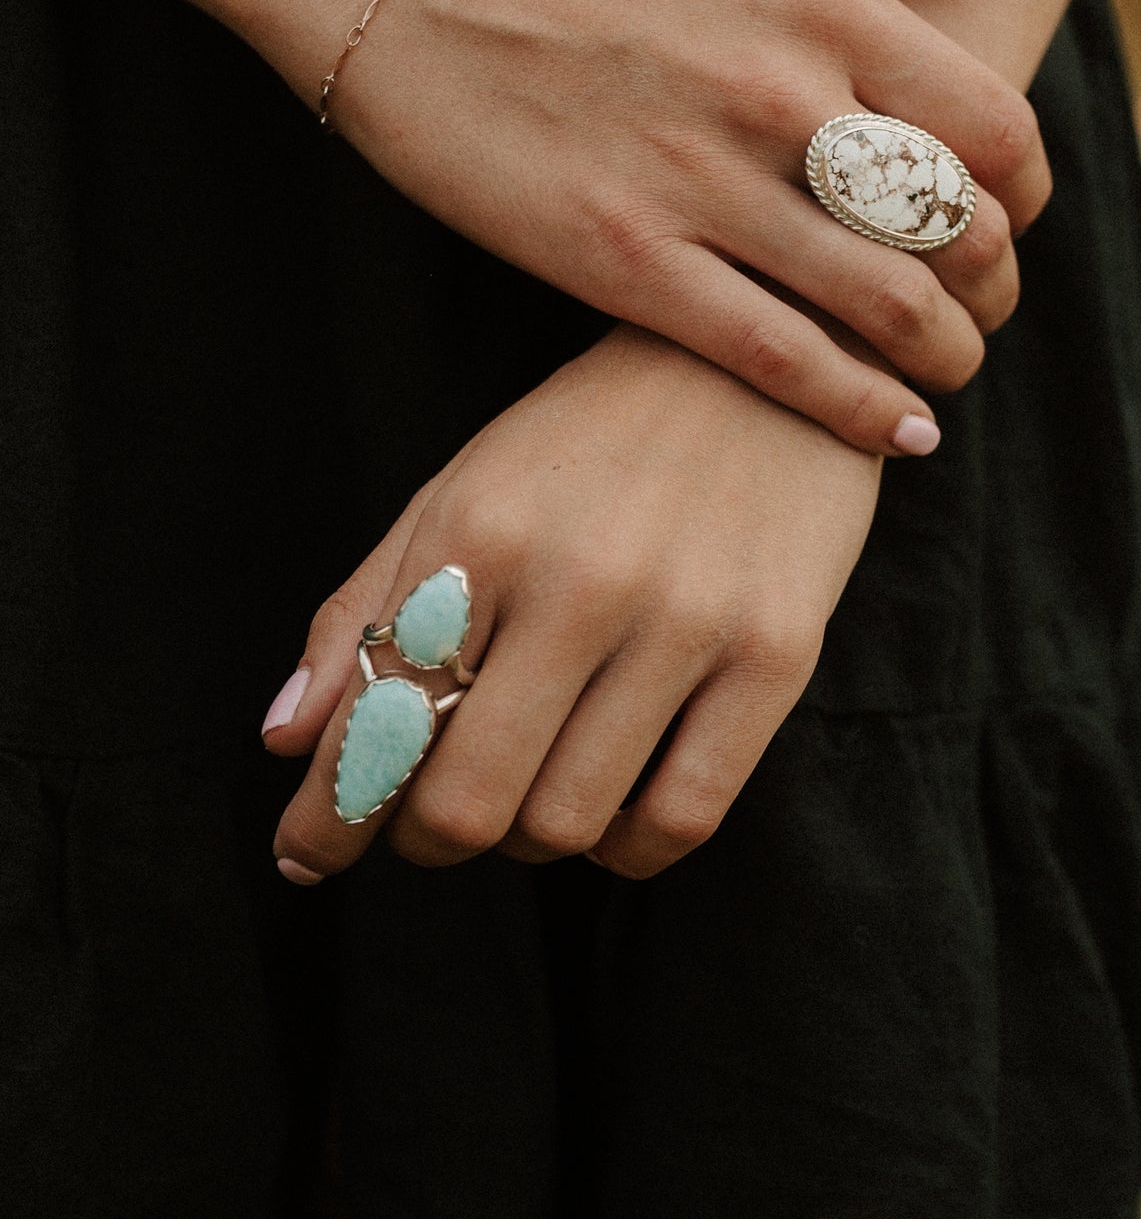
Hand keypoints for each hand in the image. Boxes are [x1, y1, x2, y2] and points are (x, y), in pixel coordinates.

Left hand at [266, 326, 883, 879]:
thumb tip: (286, 740)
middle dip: (423, 838)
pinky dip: (627, 848)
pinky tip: (613, 811)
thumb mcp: (463, 488)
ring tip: (529, 789)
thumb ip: (365, 608)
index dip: (327, 818)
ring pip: (567, 824)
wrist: (766, 361)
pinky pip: (681, 819)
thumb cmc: (592, 436)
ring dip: (526, 840)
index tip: (304, 857)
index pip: (378, 722)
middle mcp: (580, 576)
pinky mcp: (777, 651)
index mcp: (481, 528)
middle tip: (425, 823)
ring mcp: (687, 618)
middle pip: (467, 803)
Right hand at [327, 0, 1049, 455]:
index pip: (994, 126)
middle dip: (993, 284)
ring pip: (884, 304)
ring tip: (946, 372)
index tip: (1011, 216)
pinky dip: (858, 408)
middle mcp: (778, 94)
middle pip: (956, 225)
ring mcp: (702, 183)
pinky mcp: (625, 262)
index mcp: (819, 3)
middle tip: (980, 308)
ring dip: (944, 356)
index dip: (1028, 190)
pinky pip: (776, 358)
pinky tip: (901, 432)